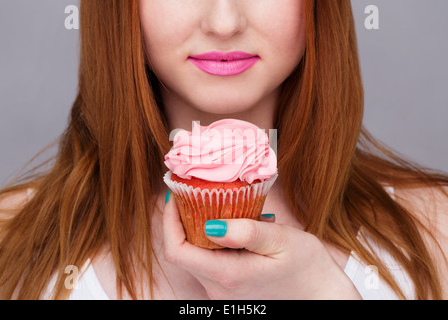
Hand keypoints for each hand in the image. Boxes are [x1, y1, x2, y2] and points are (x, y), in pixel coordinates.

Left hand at [162, 192, 361, 299]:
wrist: (321, 296)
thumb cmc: (307, 268)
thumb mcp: (281, 241)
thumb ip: (246, 232)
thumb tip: (210, 224)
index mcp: (227, 275)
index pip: (176, 251)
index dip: (169, 222)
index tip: (177, 196)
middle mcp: (218, 289)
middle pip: (182, 252)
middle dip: (182, 220)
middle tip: (194, 193)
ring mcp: (222, 292)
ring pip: (195, 256)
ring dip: (197, 228)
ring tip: (215, 204)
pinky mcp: (229, 288)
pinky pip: (209, 261)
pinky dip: (211, 240)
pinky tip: (231, 224)